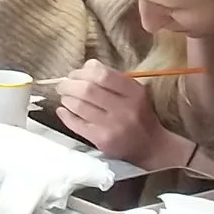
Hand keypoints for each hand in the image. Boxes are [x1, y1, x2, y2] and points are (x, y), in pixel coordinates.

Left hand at [56, 61, 194, 172]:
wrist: (151, 147)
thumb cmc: (140, 115)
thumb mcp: (135, 92)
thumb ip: (113, 79)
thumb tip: (85, 67)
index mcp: (134, 92)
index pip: (103, 75)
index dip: (83, 71)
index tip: (75, 73)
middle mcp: (124, 109)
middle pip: (88, 90)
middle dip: (69, 84)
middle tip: (63, 84)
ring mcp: (112, 126)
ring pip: (80, 106)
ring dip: (67, 98)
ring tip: (65, 96)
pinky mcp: (102, 141)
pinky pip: (77, 125)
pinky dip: (66, 115)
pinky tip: (62, 110)